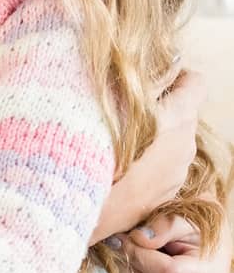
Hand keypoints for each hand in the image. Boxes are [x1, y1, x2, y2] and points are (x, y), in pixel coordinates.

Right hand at [95, 69, 205, 241]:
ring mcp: (176, 174)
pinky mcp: (165, 194)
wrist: (78, 210)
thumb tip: (156, 62)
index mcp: (176, 119)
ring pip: (174, 141)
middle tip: (127, 105)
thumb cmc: (89, 152)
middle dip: (162, 105)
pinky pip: (164, 165)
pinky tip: (120, 163)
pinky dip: (149, 158)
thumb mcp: (109, 103)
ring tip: (120, 136)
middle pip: (185, 113)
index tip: (153, 77)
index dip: (176, 75)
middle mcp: (184, 147)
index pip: (196, 83)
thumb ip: (136, 80)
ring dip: (155, 133)